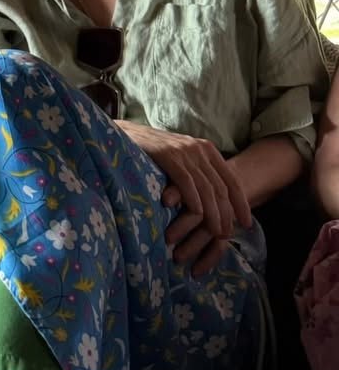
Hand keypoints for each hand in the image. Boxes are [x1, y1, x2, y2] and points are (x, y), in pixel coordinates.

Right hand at [118, 123, 251, 275]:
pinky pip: (188, 182)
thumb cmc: (151, 152)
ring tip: (215, 233)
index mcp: (206, 149)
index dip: (241, 203)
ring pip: (207, 188)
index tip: (247, 224)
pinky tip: (197, 216)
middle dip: (227, 214)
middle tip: (227, 235)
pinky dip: (195, 200)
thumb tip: (213, 201)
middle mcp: (199, 149)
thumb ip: (197, 173)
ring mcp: (184, 151)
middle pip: (221, 187)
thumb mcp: (182, 159)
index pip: (232, 179)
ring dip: (213, 214)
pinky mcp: (168, 155)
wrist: (123, 133)